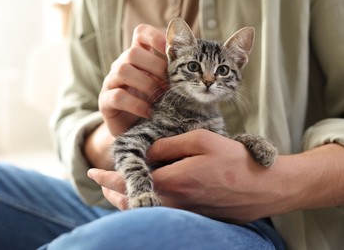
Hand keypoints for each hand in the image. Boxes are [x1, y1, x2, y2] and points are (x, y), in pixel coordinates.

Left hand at [88, 129, 292, 222]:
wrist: (264, 187)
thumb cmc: (235, 160)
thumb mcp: (201, 140)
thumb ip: (169, 145)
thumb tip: (148, 152)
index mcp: (173, 181)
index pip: (129, 182)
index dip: (108, 178)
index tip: (92, 172)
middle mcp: (175, 202)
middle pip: (132, 202)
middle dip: (112, 192)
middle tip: (100, 183)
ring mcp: (185, 213)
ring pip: (145, 209)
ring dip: (125, 201)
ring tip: (115, 192)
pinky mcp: (194, 216)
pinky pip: (160, 212)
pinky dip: (145, 204)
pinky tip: (146, 195)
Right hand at [99, 24, 167, 136]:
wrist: (134, 130)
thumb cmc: (152, 105)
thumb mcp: (163, 86)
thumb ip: (172, 73)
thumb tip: (192, 63)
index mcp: (137, 58)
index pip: (141, 34)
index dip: (155, 37)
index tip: (170, 50)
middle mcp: (121, 65)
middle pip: (133, 52)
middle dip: (156, 67)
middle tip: (170, 84)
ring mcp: (111, 82)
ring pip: (123, 71)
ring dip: (146, 84)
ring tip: (159, 99)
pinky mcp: (105, 101)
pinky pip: (118, 96)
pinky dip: (136, 104)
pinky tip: (149, 112)